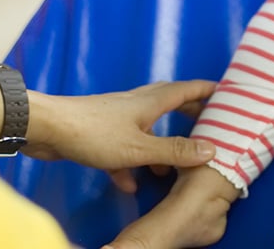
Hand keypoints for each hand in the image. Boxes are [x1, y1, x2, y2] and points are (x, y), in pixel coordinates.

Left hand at [23, 80, 216, 192]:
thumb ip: (174, 150)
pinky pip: (122, 146)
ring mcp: (116, 117)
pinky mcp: (99, 132)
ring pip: (145, 129)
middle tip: (205, 125)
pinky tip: (128, 184)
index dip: (207, 90)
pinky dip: (129, 163)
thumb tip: (211, 148)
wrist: (46, 129)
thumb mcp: (139, 148)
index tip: (227, 91)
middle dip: (187, 115)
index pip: (187, 90)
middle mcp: (136, 105)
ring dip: (158, 147)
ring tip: (167, 170)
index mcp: (150, 102)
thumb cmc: (93, 133)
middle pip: (169, 104)